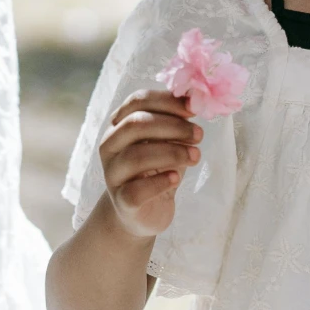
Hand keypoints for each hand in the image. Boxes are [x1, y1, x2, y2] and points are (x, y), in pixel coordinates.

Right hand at [99, 89, 202, 238]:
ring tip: (196, 156)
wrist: (143, 212)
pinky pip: (136, 190)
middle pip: (135, 125)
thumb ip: (176, 120)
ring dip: (172, 153)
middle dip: (172, 126)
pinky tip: (175, 179)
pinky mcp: (122, 201)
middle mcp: (110, 146)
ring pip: (136, 156)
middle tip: (199, 135)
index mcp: (119, 124)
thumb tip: (195, 97)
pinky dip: (159, 183)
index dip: (167, 101)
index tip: (194, 108)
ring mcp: (113, 174)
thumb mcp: (167, 141)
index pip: (137, 101)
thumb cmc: (157, 169)